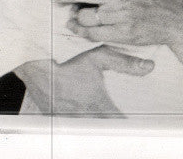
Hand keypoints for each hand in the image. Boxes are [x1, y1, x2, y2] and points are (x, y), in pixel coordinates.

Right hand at [15, 45, 153, 116]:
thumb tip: (149, 67)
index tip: (130, 126)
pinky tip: (77, 118)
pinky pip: (64, 123)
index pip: (114, 120)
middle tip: (117, 127)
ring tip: (100, 125)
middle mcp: (80, 112)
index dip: (123, 124)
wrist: (34, 58)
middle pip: (98, 127)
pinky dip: (72, 122)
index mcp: (94, 100)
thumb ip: (125, 63)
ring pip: (80, 126)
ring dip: (90, 125)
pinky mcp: (50, 113)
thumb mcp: (100, 55)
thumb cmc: (66, 54)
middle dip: (107, 127)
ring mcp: (63, 114)